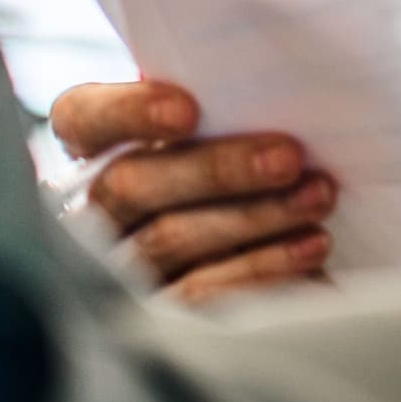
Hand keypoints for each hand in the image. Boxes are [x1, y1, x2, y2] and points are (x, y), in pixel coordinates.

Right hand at [48, 79, 334, 301]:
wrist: (277, 232)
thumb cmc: (249, 156)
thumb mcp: (232, 122)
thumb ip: (231, 101)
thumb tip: (279, 84)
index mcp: (101, 147)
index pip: (82, 118)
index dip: (126, 113)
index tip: (188, 111)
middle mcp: (97, 211)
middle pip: (130, 185)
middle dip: (216, 169)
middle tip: (289, 158)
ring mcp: (121, 269)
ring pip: (168, 240)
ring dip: (252, 216)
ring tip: (318, 196)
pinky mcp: (160, 317)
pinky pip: (199, 295)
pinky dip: (260, 268)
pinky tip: (309, 248)